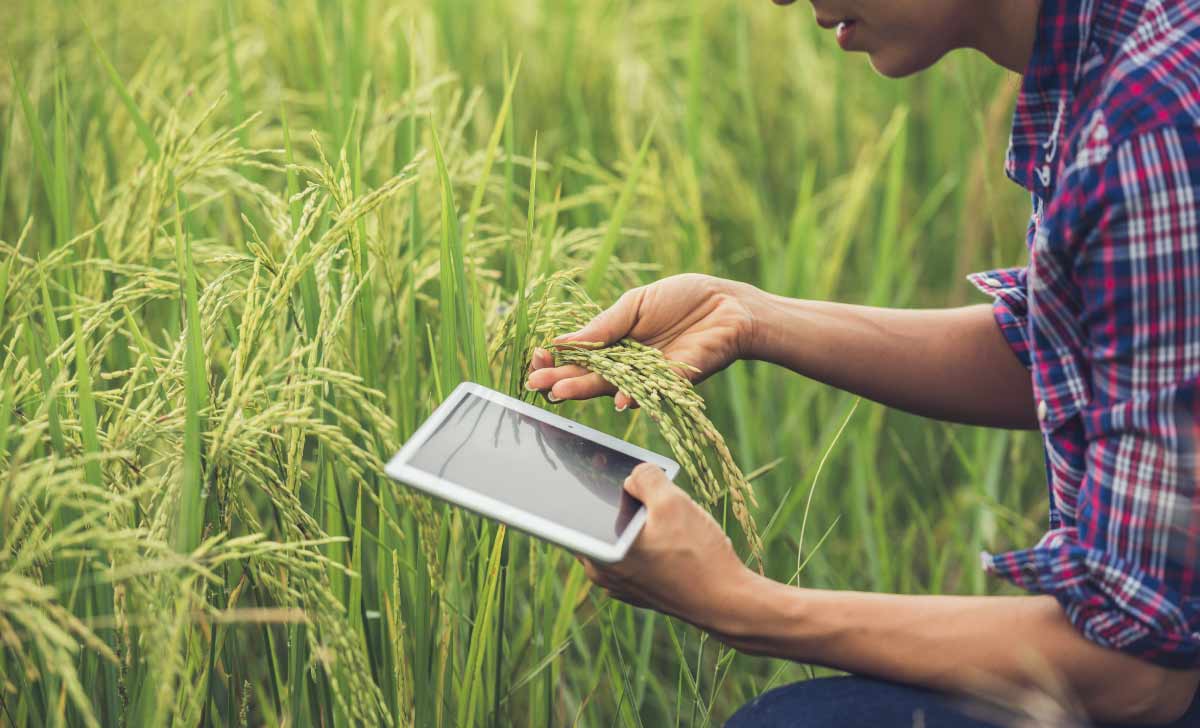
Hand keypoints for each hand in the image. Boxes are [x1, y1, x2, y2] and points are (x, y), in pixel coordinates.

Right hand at [526, 274, 760, 408]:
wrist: (729, 305)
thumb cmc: (683, 298)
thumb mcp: (635, 304)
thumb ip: (604, 325)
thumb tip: (562, 340)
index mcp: (615, 342)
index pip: (579, 355)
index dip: (557, 357)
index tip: (538, 356)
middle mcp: (628, 364)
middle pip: (589, 375)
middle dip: (561, 378)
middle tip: (536, 383)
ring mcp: (649, 377)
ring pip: (613, 387)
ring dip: (586, 390)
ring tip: (560, 391)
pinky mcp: (674, 383)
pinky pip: (652, 392)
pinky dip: (635, 396)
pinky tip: (618, 399)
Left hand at [579, 463, 756, 638]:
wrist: (728, 602)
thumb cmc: (698, 556)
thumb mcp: (673, 502)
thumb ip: (646, 477)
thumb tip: (633, 475)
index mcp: (599, 553)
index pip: (576, 511)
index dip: (586, 485)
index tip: (597, 465)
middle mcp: (603, 573)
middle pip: (603, 522)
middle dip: (623, 501)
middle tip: (644, 485)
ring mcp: (621, 585)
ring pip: (624, 537)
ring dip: (642, 522)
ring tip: (670, 513)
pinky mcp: (641, 590)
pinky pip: (638, 554)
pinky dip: (651, 541)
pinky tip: (677, 535)